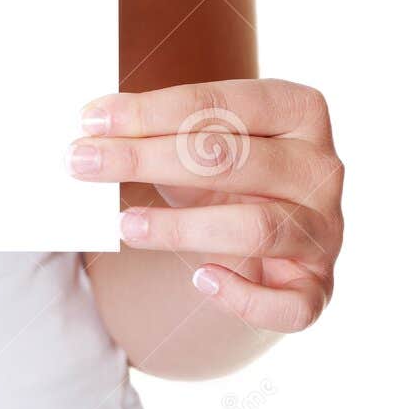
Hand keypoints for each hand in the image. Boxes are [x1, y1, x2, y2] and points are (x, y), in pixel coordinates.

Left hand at [68, 80, 342, 332]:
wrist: (261, 241)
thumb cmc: (223, 179)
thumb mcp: (196, 144)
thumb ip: (157, 131)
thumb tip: (91, 128)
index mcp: (299, 111)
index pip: (220, 104)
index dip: (150, 112)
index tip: (90, 122)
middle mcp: (321, 168)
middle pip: (231, 160)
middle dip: (147, 159)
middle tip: (83, 163)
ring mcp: (326, 230)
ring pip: (256, 227)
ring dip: (182, 227)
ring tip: (125, 225)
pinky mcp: (319, 287)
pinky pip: (289, 303)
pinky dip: (244, 297)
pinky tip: (201, 278)